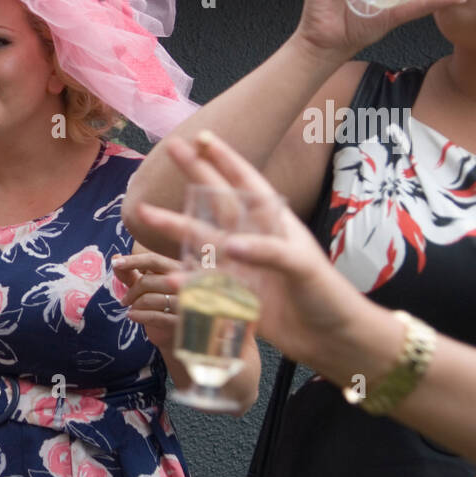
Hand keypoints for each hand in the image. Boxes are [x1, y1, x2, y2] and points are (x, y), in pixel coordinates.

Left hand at [113, 247, 183, 356]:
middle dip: (132, 291)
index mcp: (177, 268)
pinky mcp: (180, 322)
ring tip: (132, 309)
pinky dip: (138, 315)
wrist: (174, 332)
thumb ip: (131, 273)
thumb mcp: (146, 286)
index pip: (153, 260)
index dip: (133, 261)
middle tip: (125, 300)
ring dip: (135, 304)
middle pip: (148, 281)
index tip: (116, 263)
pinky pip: (155, 316)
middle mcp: (185, 283)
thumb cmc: (160, 303)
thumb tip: (115, 258)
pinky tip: (131, 316)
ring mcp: (184, 303)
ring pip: (149, 299)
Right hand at [132, 130, 365, 367]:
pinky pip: (202, 283)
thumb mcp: (303, 267)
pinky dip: (185, 282)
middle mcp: (253, 238)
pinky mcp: (233, 294)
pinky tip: (168, 280)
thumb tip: (230, 245)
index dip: (225, 159)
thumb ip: (268, 252)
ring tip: (145, 214)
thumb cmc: (327, 296)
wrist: (330, 339)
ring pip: (201, 240)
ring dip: (174, 227)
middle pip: (217, 201)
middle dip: (195, 175)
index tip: (203, 137)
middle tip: (170, 148)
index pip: (247, 182)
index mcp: (275, 223)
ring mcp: (241, 265)